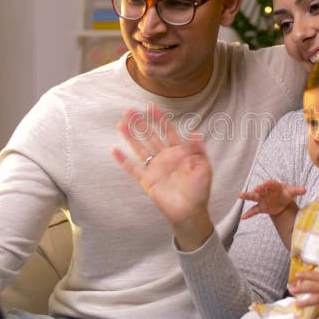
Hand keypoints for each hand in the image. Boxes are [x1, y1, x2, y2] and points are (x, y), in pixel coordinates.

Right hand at [111, 106, 213, 249]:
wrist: (190, 211)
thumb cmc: (199, 190)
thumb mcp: (204, 168)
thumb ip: (198, 150)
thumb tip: (195, 132)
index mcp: (179, 152)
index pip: (168, 131)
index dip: (160, 119)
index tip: (151, 107)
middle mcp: (165, 157)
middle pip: (150, 136)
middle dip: (140, 123)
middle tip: (129, 111)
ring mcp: (155, 168)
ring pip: (140, 148)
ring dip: (130, 136)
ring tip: (121, 124)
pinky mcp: (147, 180)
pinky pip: (133, 168)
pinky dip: (123, 160)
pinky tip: (114, 150)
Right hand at [239, 180, 305, 218]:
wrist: (283, 202)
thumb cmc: (286, 194)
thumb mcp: (292, 192)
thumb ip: (297, 190)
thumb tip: (304, 190)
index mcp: (273, 186)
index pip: (270, 184)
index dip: (267, 184)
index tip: (264, 184)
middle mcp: (266, 192)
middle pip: (260, 190)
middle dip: (258, 189)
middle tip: (255, 189)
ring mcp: (262, 199)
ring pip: (254, 197)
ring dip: (248, 196)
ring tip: (240, 195)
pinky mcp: (261, 207)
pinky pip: (254, 210)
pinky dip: (249, 214)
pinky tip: (243, 217)